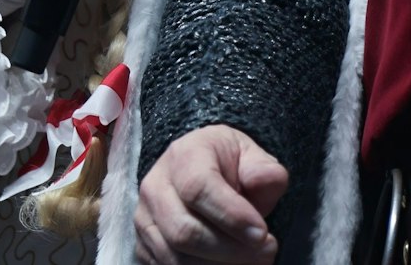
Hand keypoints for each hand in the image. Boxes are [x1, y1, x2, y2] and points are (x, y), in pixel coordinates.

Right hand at [136, 125, 286, 264]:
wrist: (203, 170)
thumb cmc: (230, 165)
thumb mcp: (253, 157)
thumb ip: (264, 170)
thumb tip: (264, 181)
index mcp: (184, 155)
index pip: (199, 189)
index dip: (231, 216)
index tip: (262, 234)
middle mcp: (156, 186)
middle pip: (184, 231)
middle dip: (230, 249)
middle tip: (267, 251)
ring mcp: (145, 219)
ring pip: (174, 256)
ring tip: (254, 260)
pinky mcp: (143, 245)